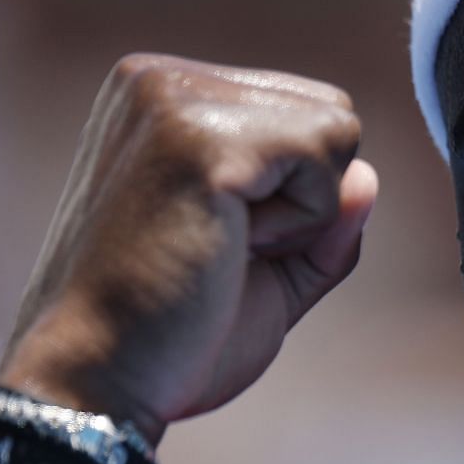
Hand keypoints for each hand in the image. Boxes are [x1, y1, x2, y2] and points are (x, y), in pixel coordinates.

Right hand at [0, 53, 379, 445]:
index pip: (306, 112)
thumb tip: (368, 175)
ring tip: (217, 248)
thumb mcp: (271, 270)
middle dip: (308, 198)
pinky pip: (326, 161)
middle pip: (332, 113)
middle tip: (219, 250)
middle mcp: (159, 79)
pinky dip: (301, 226)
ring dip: (304, 213)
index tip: (215, 242)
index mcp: (164, 97)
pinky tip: (226, 248)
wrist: (95, 385)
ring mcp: (175, 98)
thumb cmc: (171, 337)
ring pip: (337, 129)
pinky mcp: (201, 136)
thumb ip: (327, 221)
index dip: (296, 198)